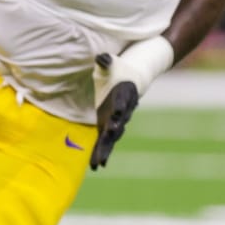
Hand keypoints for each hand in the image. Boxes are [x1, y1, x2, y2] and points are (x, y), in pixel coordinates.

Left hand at [91, 54, 139, 169]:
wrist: (129, 81)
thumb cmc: (118, 70)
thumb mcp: (112, 64)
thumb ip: (106, 62)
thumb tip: (101, 57)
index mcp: (124, 96)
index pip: (121, 102)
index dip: (118, 108)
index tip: (115, 114)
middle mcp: (122, 112)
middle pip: (118, 124)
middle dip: (113, 132)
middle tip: (108, 137)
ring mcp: (116, 122)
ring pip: (112, 138)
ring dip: (105, 149)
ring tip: (100, 162)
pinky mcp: (108, 128)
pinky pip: (105, 142)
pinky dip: (100, 153)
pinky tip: (95, 166)